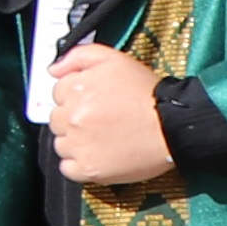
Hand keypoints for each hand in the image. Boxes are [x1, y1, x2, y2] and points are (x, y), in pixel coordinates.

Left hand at [47, 44, 177, 189]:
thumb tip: (53, 70)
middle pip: (57, 119)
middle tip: (99, 120)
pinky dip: (77, 164)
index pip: (58, 93)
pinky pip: (67, 168)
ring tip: (100, 137)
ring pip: (61, 143)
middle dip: (73, 118)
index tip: (93, 101)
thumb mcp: (115, 60)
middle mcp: (73, 118)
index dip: (76, 96)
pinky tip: (96, 155)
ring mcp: (79, 145)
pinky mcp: (88, 169)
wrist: (173, 125)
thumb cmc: (147, 93)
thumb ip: (79, 56)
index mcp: (77, 89)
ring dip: (74, 141)